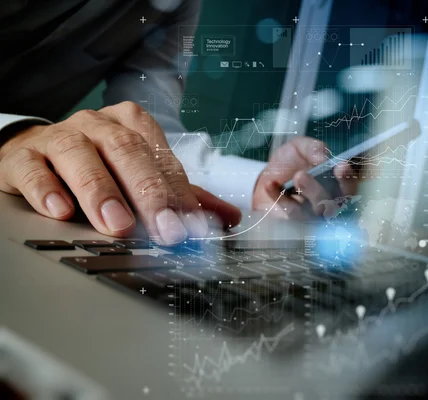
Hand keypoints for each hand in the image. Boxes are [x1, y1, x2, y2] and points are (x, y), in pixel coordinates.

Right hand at [0, 102, 240, 243]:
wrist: (38, 153)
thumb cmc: (99, 166)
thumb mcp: (142, 177)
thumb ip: (182, 196)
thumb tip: (227, 216)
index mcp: (133, 126)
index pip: (162, 159)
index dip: (179, 194)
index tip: (191, 226)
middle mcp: (98, 126)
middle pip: (128, 152)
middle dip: (150, 194)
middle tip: (165, 230)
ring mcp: (59, 137)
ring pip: (81, 157)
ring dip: (101, 192)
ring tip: (117, 224)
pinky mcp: (23, 156)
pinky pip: (33, 169)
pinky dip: (46, 190)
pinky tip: (60, 211)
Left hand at [253, 137, 358, 219]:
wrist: (265, 177)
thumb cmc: (290, 162)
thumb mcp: (300, 147)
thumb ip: (313, 148)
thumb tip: (323, 158)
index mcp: (336, 184)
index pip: (350, 185)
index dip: (348, 178)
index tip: (341, 166)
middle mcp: (328, 203)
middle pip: (334, 203)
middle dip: (322, 188)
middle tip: (304, 174)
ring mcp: (312, 215)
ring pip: (315, 211)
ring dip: (308, 192)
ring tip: (298, 176)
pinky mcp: (293, 221)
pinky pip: (290, 212)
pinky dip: (278, 197)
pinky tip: (270, 184)